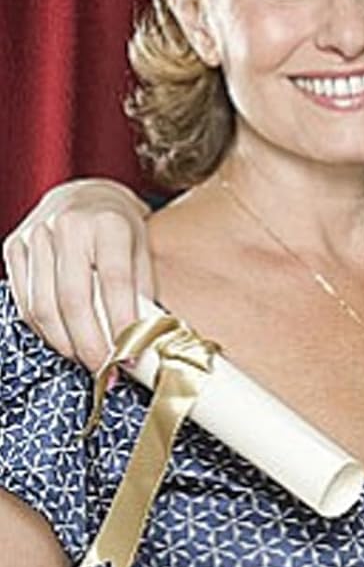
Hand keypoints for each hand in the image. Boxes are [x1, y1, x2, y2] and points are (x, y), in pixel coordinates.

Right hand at [1, 179, 152, 370]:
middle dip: (89, 344)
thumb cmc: (120, 226)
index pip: (113, 281)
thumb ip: (143, 288)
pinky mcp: (13, 248)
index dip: (121, 322)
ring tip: (87, 361)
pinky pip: (24, 302)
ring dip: (65, 344)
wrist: (84, 196)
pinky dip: (43, 330)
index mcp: (108, 222)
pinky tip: (64, 342)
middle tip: (106, 370)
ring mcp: (35, 235)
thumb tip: (147, 336)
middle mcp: (68, 226)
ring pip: (43, 307)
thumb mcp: (143, 247)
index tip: (131, 354)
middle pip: (73, 300)